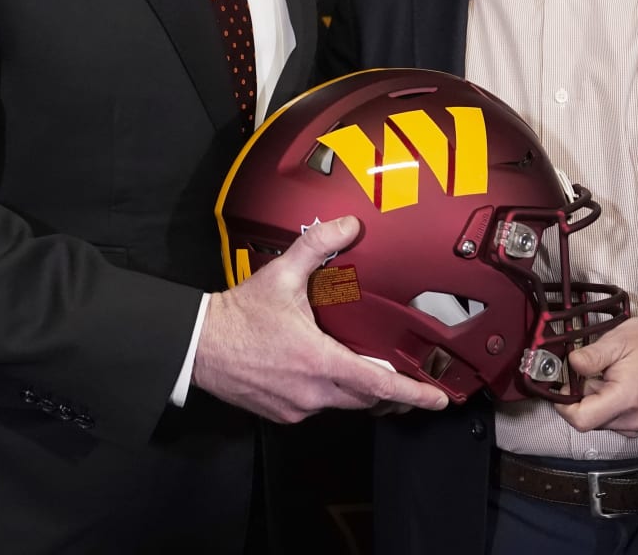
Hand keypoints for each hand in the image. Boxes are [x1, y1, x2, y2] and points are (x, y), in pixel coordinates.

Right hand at [192, 216, 450, 423]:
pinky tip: (326, 373)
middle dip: (391, 391)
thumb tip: (347, 224)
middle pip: (367, 399)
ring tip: (371, 373)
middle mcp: (312, 391)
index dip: (413, 393)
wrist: (199, 345)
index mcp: (319, 361)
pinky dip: (331, 393)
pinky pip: (319, 407)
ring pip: (344, 404)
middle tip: (411, 381)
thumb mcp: (281, 274)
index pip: (379, 384)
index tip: (438, 399)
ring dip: (359, 390)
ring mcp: (297, 407)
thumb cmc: (239, 315)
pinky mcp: (284, 414)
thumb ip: (318, 246)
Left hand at [554, 317, 637, 436]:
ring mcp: (636, 424)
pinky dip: (603, 404)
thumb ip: (590, 356)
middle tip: (589, 372)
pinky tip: (613, 385)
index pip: (582, 420)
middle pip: (587, 420)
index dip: (564, 406)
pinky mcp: (636, 424)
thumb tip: (570, 365)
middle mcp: (632, 419)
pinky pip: (608, 420)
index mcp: (626, 398)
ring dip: (592, 399)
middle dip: (580, 397)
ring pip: (596, 420)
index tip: (561, 387)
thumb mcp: (616, 340)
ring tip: (606, 375)